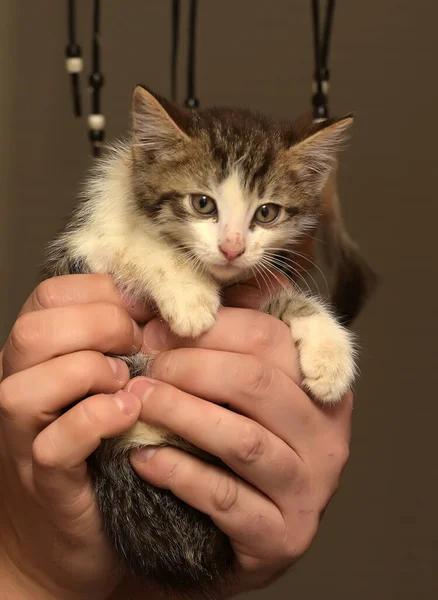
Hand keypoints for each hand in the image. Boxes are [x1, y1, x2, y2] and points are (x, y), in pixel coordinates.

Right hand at [0, 275, 151, 599]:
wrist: (72, 527)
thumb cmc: (104, 437)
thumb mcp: (111, 376)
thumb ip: (125, 336)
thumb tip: (164, 302)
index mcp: (38, 354)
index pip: (50, 295)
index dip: (103, 293)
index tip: (143, 311)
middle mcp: (21, 387)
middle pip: (32, 331)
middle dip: (98, 325)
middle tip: (136, 346)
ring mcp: (26, 438)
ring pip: (26, 388)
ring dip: (88, 373)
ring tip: (126, 383)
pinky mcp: (47, 481)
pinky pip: (55, 444)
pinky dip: (96, 420)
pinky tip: (129, 416)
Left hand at [130, 279, 352, 595]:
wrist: (243, 529)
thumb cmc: (239, 440)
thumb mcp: (246, 387)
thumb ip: (233, 339)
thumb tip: (196, 287)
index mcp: (322, 384)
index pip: (271, 336)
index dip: (210, 327)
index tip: (157, 329)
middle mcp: (327, 433)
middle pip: (257, 382)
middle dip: (191, 367)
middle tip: (144, 366)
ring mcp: (309, 487)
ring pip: (242, 439)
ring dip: (181, 413)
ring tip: (138, 401)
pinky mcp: (282, 535)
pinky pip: (225, 497)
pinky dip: (178, 473)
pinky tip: (142, 458)